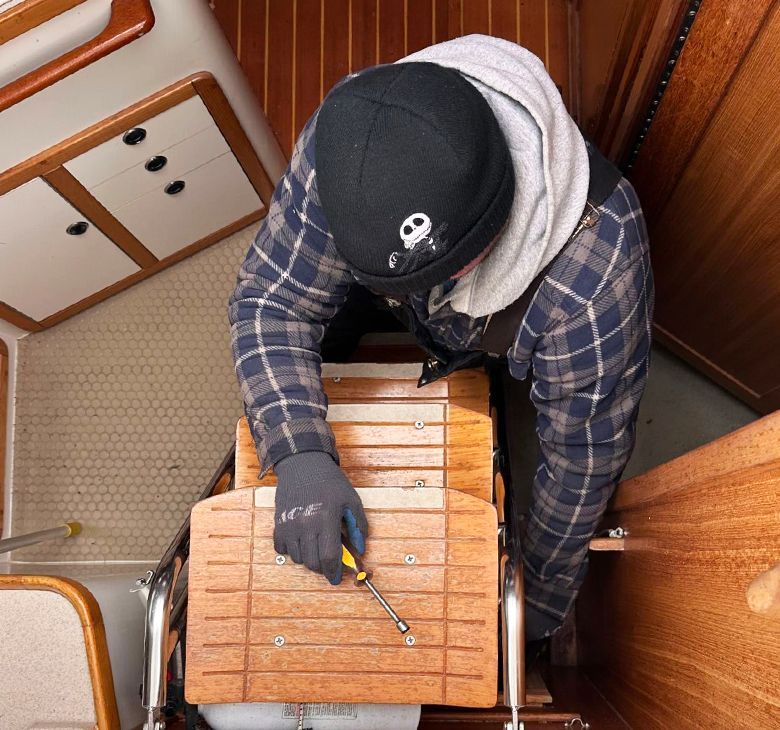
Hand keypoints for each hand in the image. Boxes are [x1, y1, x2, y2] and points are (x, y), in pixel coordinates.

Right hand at [273, 451, 367, 584]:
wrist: (303, 464)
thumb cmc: (330, 482)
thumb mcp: (351, 500)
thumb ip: (358, 526)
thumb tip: (360, 550)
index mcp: (326, 519)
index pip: (329, 557)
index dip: (334, 572)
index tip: (337, 577)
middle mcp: (305, 525)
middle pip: (313, 562)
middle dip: (323, 568)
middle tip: (329, 562)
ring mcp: (289, 525)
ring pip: (298, 558)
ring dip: (309, 558)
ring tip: (316, 546)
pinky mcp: (278, 523)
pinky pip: (282, 549)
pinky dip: (292, 551)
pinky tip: (301, 541)